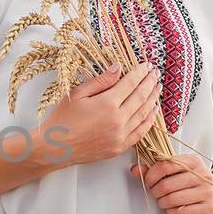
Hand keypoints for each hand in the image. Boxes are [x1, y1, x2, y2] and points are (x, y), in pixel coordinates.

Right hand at [37, 63, 160, 167]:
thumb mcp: (77, 94)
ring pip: (144, 114)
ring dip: (153, 99)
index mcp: (107, 104)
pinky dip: (149, 121)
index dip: (140, 73)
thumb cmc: (61, 120)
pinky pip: (140, 133)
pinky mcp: (119, 148)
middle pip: (140, 97)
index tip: (146, 65)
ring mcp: (120, 136)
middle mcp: (118, 120)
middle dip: (149, 83)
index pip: (130, 84)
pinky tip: (153, 112)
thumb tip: (118, 68)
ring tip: (157, 88)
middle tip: (156, 73)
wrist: (54, 148)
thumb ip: (100, 81)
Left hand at [129, 153, 212, 213]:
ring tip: (165, 203)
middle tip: (156, 195)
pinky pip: (181, 211)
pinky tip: (174, 210)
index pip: (165, 164)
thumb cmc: (191, 189)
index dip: (151, 175)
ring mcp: (208, 192)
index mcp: (194, 161)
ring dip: (163, 203)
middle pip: (167, 184)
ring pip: (172, 198)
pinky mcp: (210, 208)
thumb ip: (154, 171)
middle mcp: (203, 174)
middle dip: (156, 192)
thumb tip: (135, 170)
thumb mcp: (175, 176)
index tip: (149, 182)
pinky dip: (172, 212)